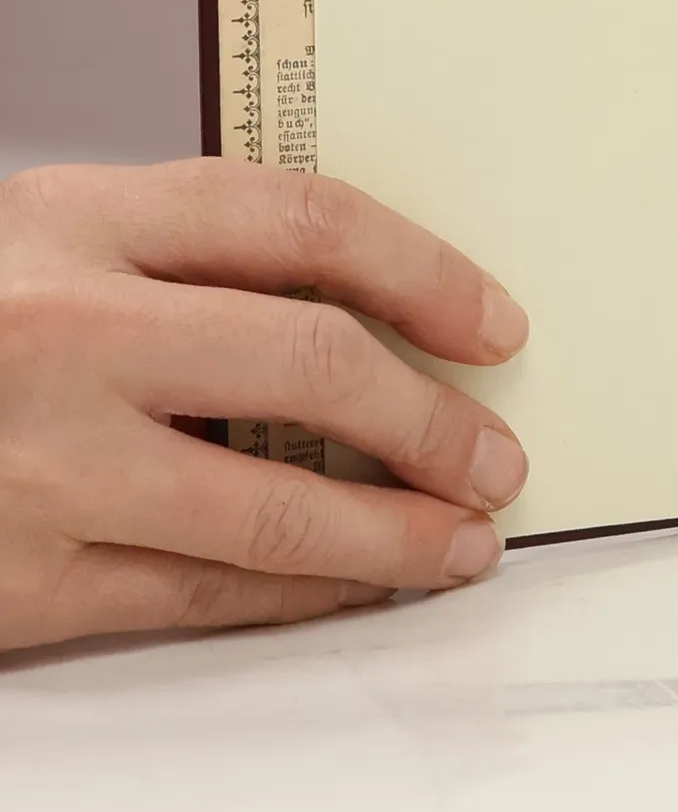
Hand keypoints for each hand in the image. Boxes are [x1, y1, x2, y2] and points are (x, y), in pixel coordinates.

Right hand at [0, 159, 529, 652]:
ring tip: (464, 538)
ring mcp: (39, 462)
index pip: (302, 220)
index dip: (426, 270)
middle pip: (312, 361)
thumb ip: (182, 258)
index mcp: (76, 220)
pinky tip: (361, 581)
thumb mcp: (44, 244)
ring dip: (398, 530)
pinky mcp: (19, 580)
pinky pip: (203, 591)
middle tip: (496, 454)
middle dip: (434, 419)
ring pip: (274, 504)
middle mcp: (62, 331)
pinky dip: (305, 590)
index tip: (493, 321)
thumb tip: (369, 309)